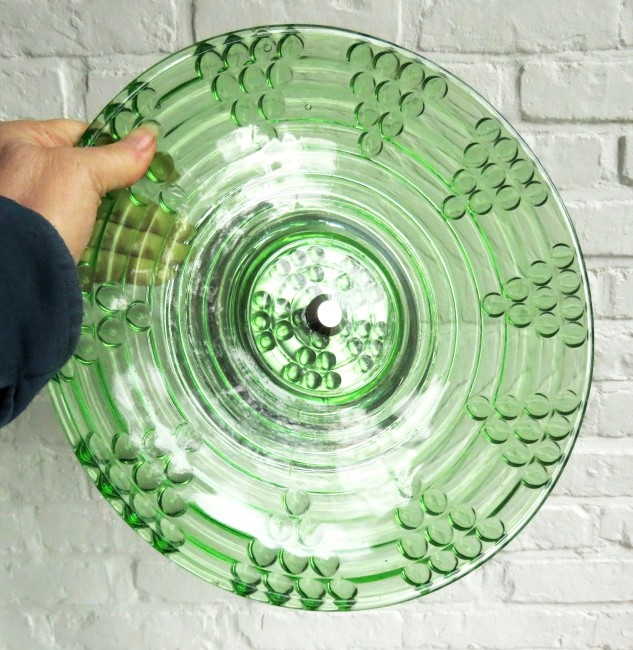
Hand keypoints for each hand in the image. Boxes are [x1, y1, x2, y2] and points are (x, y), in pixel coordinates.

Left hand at [0, 119, 156, 260]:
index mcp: (17, 144)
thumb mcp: (79, 172)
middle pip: (85, 177)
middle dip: (123, 192)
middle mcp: (19, 178)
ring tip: (161, 234)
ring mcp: (31, 216)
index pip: (75, 134)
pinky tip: (143, 257)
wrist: (18, 273)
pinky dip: (114, 249)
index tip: (145, 161)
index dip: (114, 146)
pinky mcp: (45, 248)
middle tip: (156, 199)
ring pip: (90, 214)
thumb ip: (116, 156)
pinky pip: (87, 244)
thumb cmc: (35, 209)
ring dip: (125, 225)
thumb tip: (149, 137)